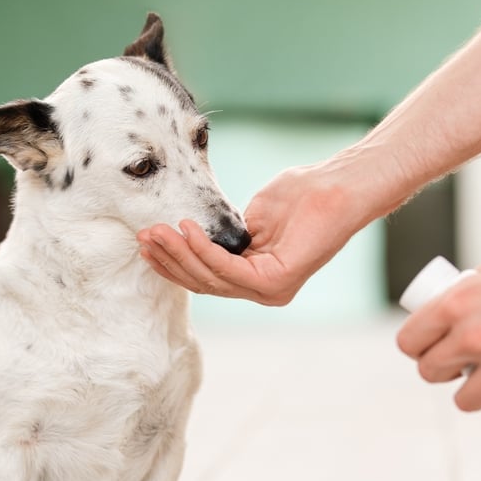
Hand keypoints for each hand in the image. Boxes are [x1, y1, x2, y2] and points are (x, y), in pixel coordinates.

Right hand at [137, 164, 368, 305]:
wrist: (337, 188)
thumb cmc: (302, 196)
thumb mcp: (252, 218)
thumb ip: (226, 235)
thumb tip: (196, 237)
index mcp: (258, 280)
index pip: (207, 279)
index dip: (174, 264)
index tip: (147, 244)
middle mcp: (264, 292)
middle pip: (204, 283)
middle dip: (169, 260)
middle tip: (143, 237)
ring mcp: (271, 291)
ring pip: (212, 277)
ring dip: (179, 253)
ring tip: (156, 231)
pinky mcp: (277, 281)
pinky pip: (229, 268)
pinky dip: (203, 249)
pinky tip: (186, 229)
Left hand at [396, 234, 480, 416]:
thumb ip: (467, 293)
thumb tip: (451, 312)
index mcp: (455, 305)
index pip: (409, 342)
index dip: (418, 346)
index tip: (429, 347)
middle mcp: (472, 338)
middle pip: (429, 373)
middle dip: (443, 369)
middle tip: (460, 363)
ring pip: (465, 401)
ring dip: (477, 391)